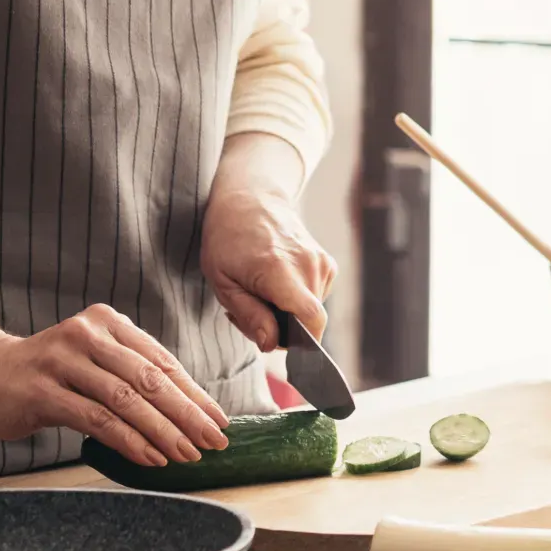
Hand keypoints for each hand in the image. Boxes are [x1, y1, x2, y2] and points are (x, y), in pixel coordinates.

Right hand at [0, 305, 230, 465]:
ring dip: (161, 431)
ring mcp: (63, 360)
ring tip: (186, 455)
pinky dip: (128, 440)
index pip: (160, 360)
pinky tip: (150, 457)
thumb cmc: (50, 372)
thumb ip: (131, 373)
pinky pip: (96, 418)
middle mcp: (87, 334)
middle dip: (186, 413)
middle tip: (213, 441)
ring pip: (125, 400)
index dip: (193, 393)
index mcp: (107, 322)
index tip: (218, 420)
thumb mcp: (94, 360)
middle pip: (149, 378)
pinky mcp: (43, 390)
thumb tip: (188, 411)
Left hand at [201, 137, 336, 351]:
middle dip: (281, 330)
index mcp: (279, 269)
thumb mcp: (223, 281)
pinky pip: (314, 298)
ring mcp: (322, 262)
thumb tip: (272, 344)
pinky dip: (295, 300)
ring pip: (311, 312)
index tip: (287, 353)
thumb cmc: (228, 237)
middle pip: (307, 322)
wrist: (250, 197)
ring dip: (286, 314)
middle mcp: (308, 265)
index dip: (304, 346)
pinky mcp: (327, 263)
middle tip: (249, 314)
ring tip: (259, 294)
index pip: (311, 320)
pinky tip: (276, 284)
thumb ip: (249, 315)